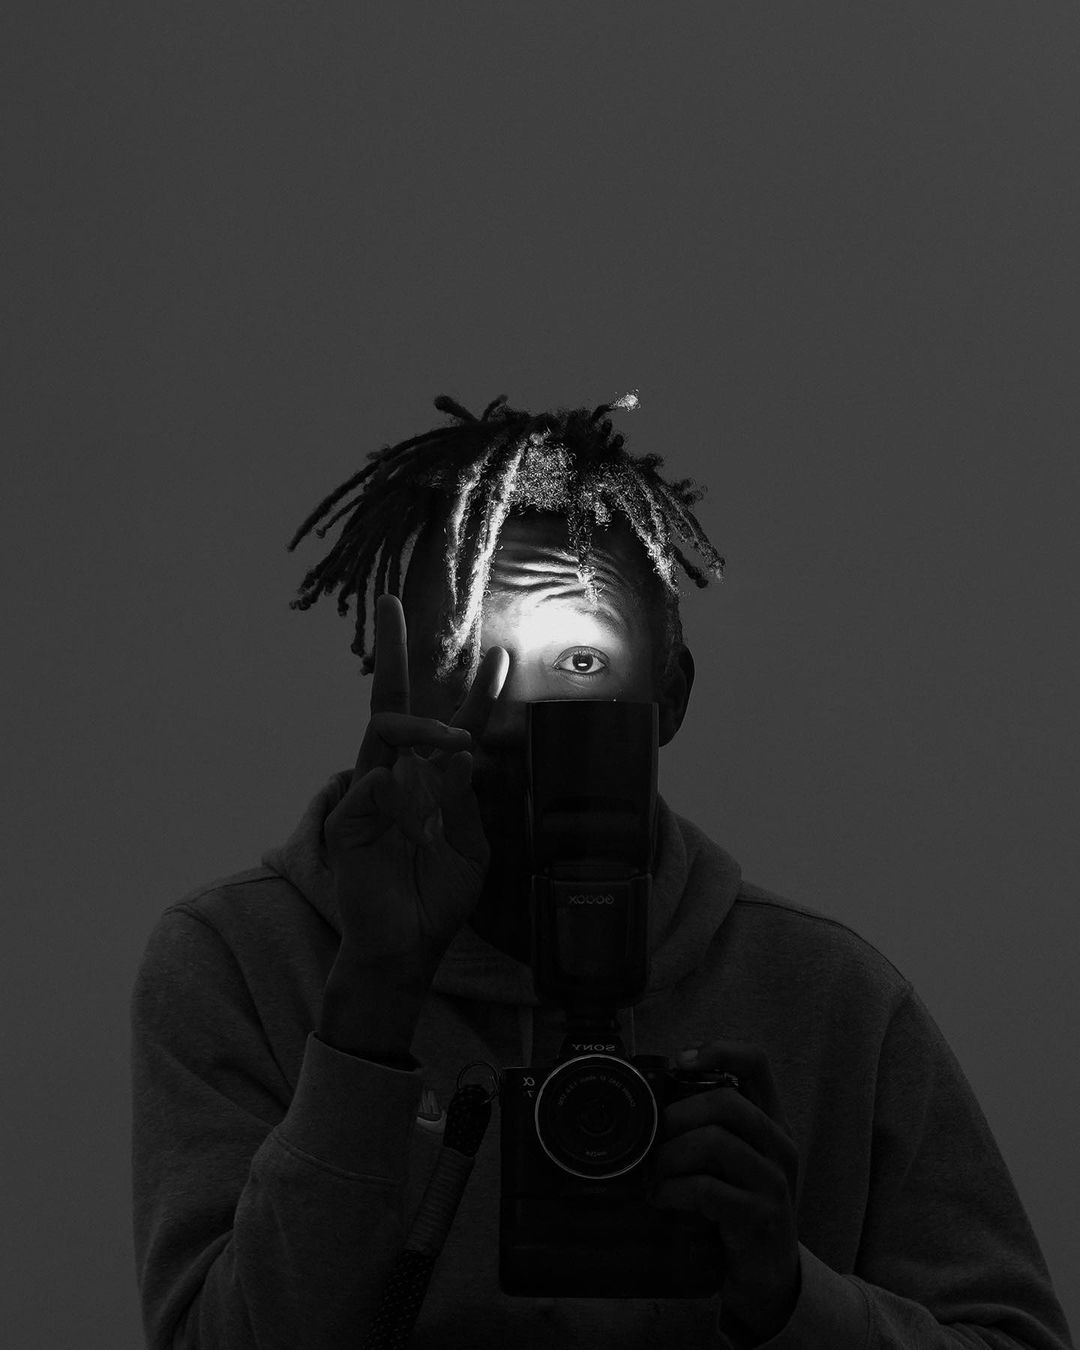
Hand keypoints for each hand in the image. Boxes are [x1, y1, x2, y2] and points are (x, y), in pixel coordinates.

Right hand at [324, 593, 508, 985]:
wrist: (407, 948)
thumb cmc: (438, 899)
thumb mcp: (471, 848)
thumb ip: (466, 801)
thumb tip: (462, 752)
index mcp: (434, 782)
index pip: (455, 725)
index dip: (478, 692)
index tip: (500, 655)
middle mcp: (399, 776)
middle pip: (393, 703)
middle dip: (391, 651)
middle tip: (391, 605)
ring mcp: (370, 794)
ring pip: (383, 730)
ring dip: (424, 727)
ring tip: (457, 744)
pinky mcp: (349, 820)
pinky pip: (371, 786)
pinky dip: (400, 794)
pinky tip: (419, 823)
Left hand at [649, 1040, 800, 1344]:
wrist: (768, 1275)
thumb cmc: (739, 1206)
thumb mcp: (730, 1160)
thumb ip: (706, 1127)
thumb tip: (651, 1101)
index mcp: (770, 1121)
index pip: (756, 1063)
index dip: (719, 1050)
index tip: (680, 1061)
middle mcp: (778, 1144)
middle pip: (727, 1101)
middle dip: (677, 1115)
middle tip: (653, 1139)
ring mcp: (773, 1181)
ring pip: (716, 1141)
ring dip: (671, 1155)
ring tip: (654, 1173)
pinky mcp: (760, 1217)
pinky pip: (708, 1189)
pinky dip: (674, 1189)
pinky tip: (662, 1198)